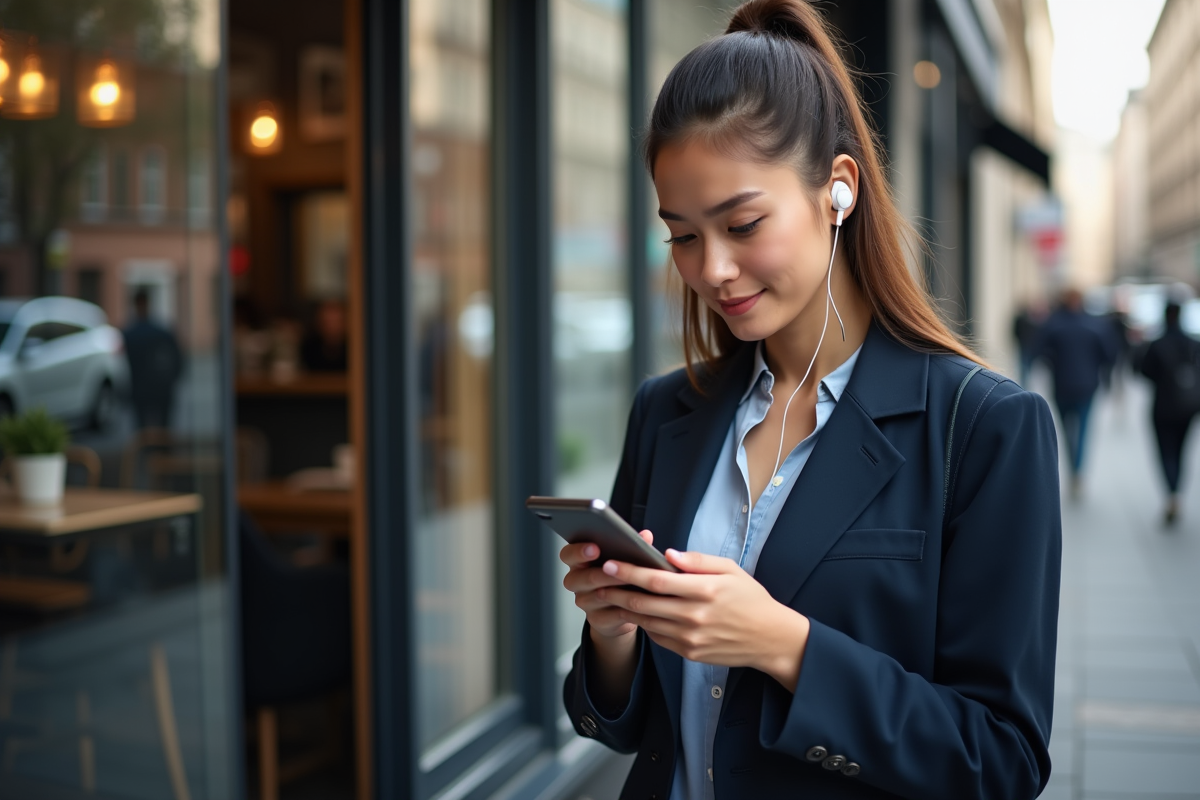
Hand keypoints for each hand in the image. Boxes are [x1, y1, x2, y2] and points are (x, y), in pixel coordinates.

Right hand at [560, 530, 656, 639]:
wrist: (621, 611)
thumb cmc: (620, 579)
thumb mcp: (624, 560)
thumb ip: (632, 546)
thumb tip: (646, 535)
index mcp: (579, 562)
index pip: (568, 554)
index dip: (578, 551)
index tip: (594, 548)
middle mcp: (577, 581)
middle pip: (579, 578)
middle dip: (600, 573)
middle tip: (616, 567)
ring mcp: (585, 602)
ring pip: (595, 596)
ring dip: (614, 589)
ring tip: (631, 583)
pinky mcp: (597, 619)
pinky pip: (609, 614)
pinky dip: (624, 607)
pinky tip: (636, 601)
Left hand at [597, 549, 810, 690]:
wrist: (770, 639)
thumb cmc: (751, 600)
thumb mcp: (731, 570)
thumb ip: (698, 561)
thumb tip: (668, 554)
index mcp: (705, 591)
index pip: (657, 580)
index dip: (629, 572)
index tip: (610, 563)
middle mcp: (694, 616)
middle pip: (644, 603)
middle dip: (617, 590)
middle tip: (598, 579)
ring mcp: (690, 638)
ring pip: (646, 622)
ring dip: (625, 608)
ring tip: (610, 595)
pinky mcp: (689, 653)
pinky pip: (658, 637)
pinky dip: (644, 624)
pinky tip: (636, 613)